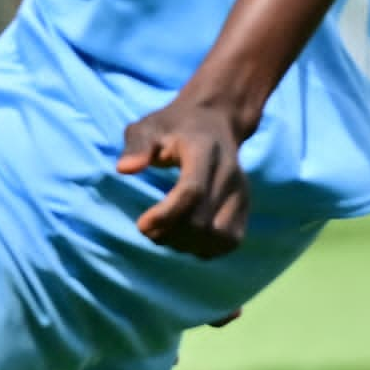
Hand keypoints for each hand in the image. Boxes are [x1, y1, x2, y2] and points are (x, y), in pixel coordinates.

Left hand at [116, 88, 253, 256]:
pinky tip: (184, 238)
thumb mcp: (148, 126)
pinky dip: (205, 248)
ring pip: (219, 236)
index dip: (166, 215)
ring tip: (164, 234)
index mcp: (205, 150)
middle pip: (204, 221)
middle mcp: (230, 173)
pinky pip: (229, 241)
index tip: (142, 225)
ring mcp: (242, 192)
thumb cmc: (173, 127)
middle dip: (171, 233)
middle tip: (147, 229)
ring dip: (188, 244)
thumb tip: (124, 169)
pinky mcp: (245, 207)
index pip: (192, 191)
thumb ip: (136, 146)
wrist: (213, 122)